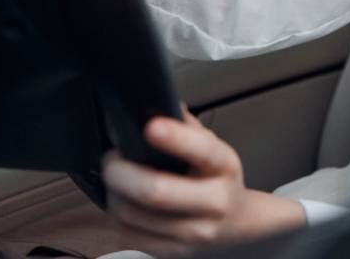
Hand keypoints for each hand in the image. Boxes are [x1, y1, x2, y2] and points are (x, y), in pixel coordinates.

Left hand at [102, 105, 306, 253]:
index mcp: (225, 166)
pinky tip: (121, 202)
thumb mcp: (216, 150)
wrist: (239, 225)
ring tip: (111, 179)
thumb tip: (159, 105)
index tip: (149, 126)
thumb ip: (189, 129)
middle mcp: (214, 203)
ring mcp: (194, 233)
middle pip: (156, 192)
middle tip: (110, 158)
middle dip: (121, 172)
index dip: (174, 138)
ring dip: (113, 194)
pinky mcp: (174, 253)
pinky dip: (118, 217)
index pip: (202, 150)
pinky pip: (131, 236)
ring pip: (135, 216)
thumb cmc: (219, 179)